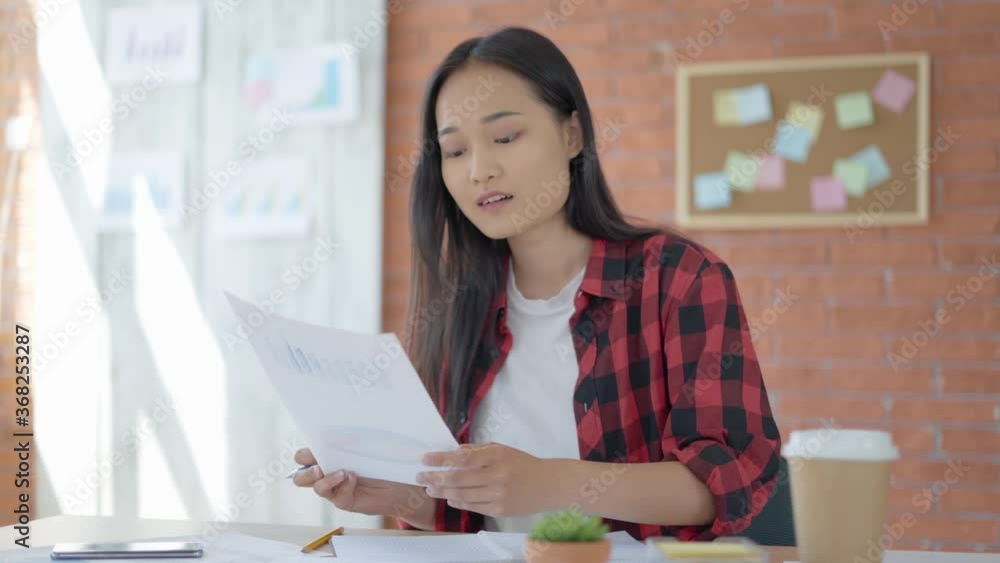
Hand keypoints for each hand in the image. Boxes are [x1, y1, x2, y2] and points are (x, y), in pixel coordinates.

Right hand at [291, 448, 434, 527]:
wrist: (397, 479)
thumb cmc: (378, 459)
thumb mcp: (361, 446)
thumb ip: (345, 441)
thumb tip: (331, 435)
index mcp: (325, 458)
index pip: (303, 457)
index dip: (304, 454)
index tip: (315, 447)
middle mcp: (326, 475)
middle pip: (300, 478)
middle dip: (306, 472)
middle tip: (318, 467)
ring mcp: (334, 489)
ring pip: (316, 488)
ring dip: (325, 479)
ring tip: (341, 472)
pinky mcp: (345, 500)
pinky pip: (338, 496)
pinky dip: (344, 485)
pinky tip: (354, 478)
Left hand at [416, 443, 560, 517]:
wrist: (548, 485)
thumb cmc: (522, 463)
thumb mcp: (501, 449)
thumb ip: (477, 451)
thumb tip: (451, 453)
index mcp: (497, 456)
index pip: (463, 458)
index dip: (441, 459)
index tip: (425, 459)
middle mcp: (497, 476)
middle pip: (458, 479)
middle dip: (435, 478)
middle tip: (420, 477)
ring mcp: (498, 495)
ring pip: (462, 495)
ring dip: (442, 491)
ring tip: (430, 488)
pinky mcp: (499, 510)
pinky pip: (471, 506)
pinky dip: (457, 501)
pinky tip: (449, 496)